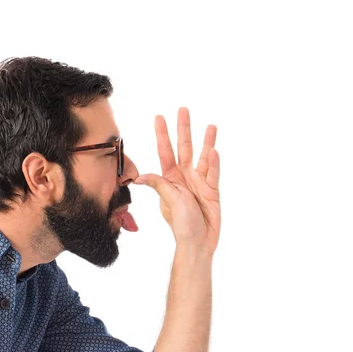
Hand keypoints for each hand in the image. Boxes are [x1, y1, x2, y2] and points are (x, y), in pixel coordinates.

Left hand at [133, 107, 220, 253]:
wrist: (198, 242)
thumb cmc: (181, 224)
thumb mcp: (168, 201)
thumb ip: (159, 185)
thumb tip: (138, 177)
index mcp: (170, 179)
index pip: (165, 151)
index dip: (162, 134)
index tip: (159, 117)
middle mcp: (184, 177)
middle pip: (184, 148)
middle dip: (183, 129)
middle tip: (183, 110)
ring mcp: (199, 182)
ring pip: (202, 157)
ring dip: (206, 141)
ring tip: (210, 126)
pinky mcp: (212, 190)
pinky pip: (213, 172)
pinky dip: (214, 162)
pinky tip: (214, 151)